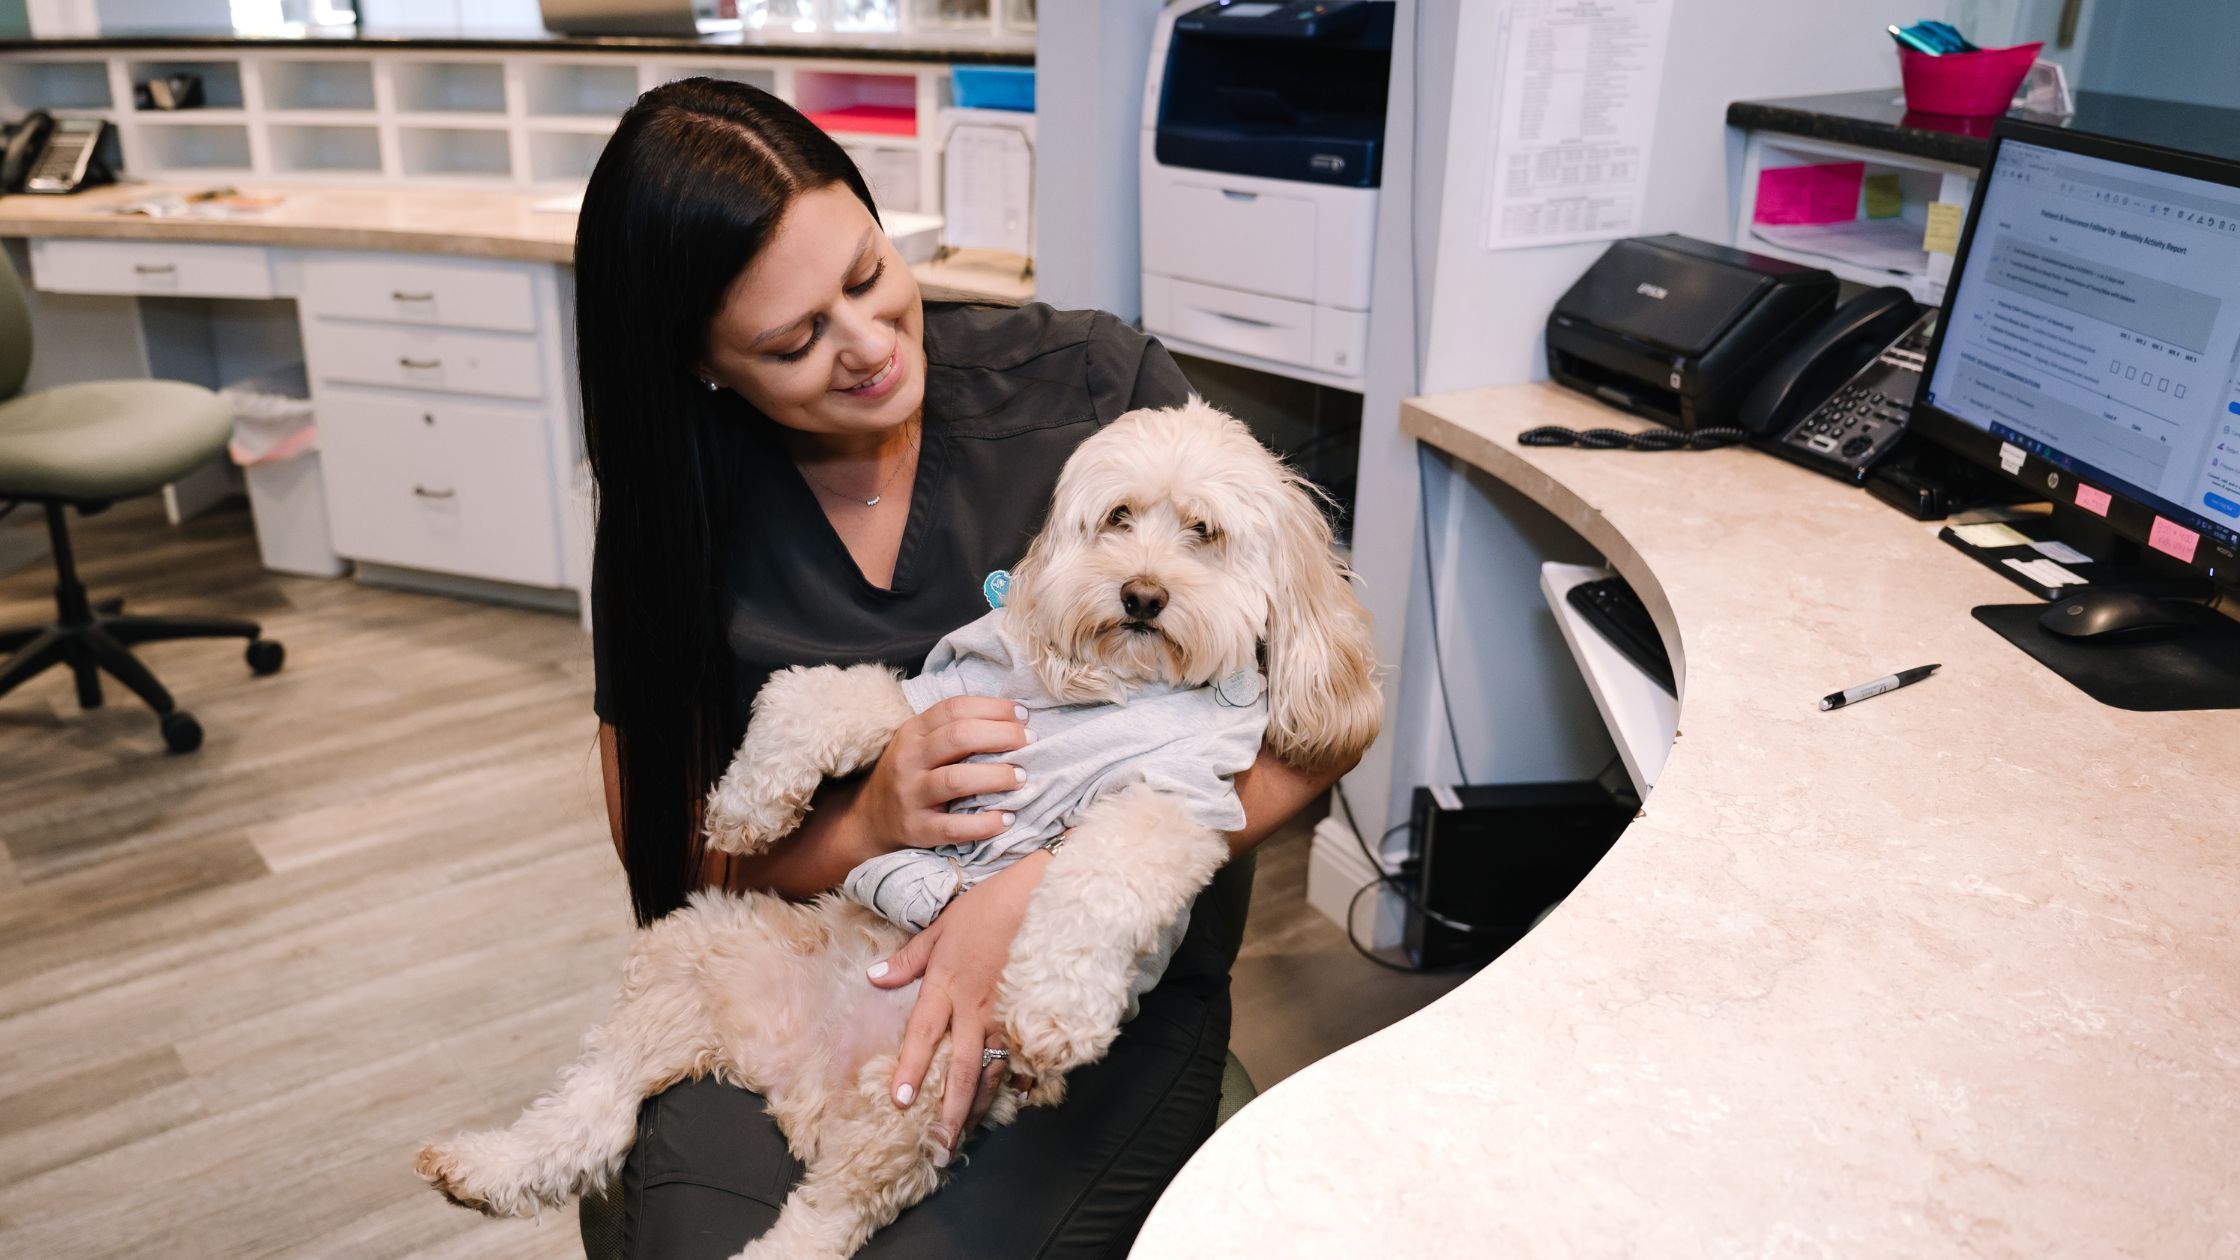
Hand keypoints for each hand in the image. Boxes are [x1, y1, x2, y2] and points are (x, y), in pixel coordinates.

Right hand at [857, 696, 1030, 851]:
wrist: (871, 819)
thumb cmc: (912, 774)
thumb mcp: (921, 743)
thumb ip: (955, 728)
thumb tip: (1013, 718)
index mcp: (913, 731)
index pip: (955, 708)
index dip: (993, 708)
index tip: (1022, 716)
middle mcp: (909, 759)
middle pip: (958, 737)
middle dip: (1001, 736)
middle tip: (1029, 742)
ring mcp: (910, 795)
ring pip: (956, 780)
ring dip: (996, 777)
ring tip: (1020, 778)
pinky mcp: (917, 829)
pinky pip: (954, 827)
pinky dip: (984, 824)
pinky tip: (1006, 819)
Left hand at [868, 849, 1050, 1152]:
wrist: (1047, 891)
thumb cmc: (992, 904)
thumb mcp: (943, 925)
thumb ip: (910, 958)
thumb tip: (875, 978)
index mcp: (947, 984)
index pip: (923, 1035)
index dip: (910, 1069)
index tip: (900, 1103)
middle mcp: (975, 1006)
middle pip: (960, 1069)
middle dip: (949, 1113)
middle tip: (940, 1150)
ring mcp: (1008, 1013)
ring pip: (992, 1071)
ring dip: (979, 1107)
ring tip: (966, 1135)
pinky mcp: (1034, 1013)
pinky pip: (1023, 1056)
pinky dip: (1016, 1081)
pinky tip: (1009, 1102)